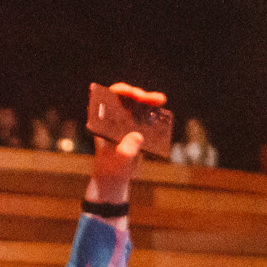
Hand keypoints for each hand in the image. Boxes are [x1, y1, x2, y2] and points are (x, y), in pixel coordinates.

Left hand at [85, 81, 160, 207]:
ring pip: (138, 105)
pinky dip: (156, 112)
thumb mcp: (119, 160)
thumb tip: (137, 136)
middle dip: (139, 95)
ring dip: (150, 100)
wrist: (116, 175)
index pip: (109, 97)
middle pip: (126, 98)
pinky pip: (147, 116)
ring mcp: (126, 121)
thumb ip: (126, 150)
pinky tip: (163, 112)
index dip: (121, 91)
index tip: (132, 93)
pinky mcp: (137, 128)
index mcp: (103, 120)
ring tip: (161, 100)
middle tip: (148, 98)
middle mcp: (114, 117)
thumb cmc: (112, 167)